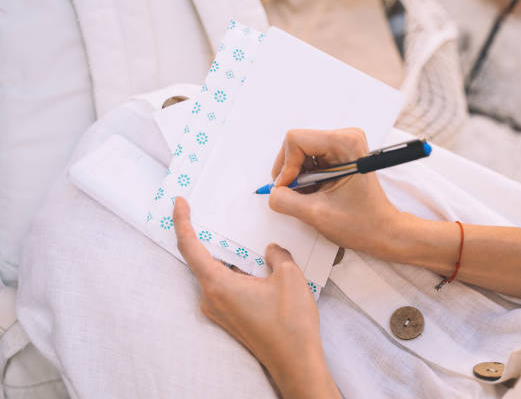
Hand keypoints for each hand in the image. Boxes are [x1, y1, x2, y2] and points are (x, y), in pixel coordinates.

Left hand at [173, 197, 339, 397]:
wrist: (296, 362)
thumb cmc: (291, 323)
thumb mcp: (289, 276)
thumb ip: (277, 254)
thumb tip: (270, 250)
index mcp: (218, 285)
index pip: (189, 247)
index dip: (181, 222)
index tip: (179, 203)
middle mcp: (211, 299)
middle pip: (200, 259)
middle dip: (206, 235)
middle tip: (212, 212)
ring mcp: (219, 311)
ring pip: (215, 273)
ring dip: (225, 255)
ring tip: (242, 238)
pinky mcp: (229, 318)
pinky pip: (224, 286)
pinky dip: (233, 271)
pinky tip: (253, 265)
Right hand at [269, 128, 415, 260]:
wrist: (382, 231)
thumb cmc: (361, 223)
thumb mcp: (316, 214)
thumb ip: (286, 201)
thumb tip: (271, 192)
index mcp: (346, 143)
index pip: (296, 140)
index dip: (286, 166)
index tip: (289, 189)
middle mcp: (346, 137)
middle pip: (296, 144)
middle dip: (290, 172)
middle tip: (295, 195)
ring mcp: (343, 144)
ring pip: (299, 153)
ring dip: (297, 177)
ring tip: (309, 196)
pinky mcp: (339, 154)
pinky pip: (308, 159)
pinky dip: (304, 178)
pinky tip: (314, 193)